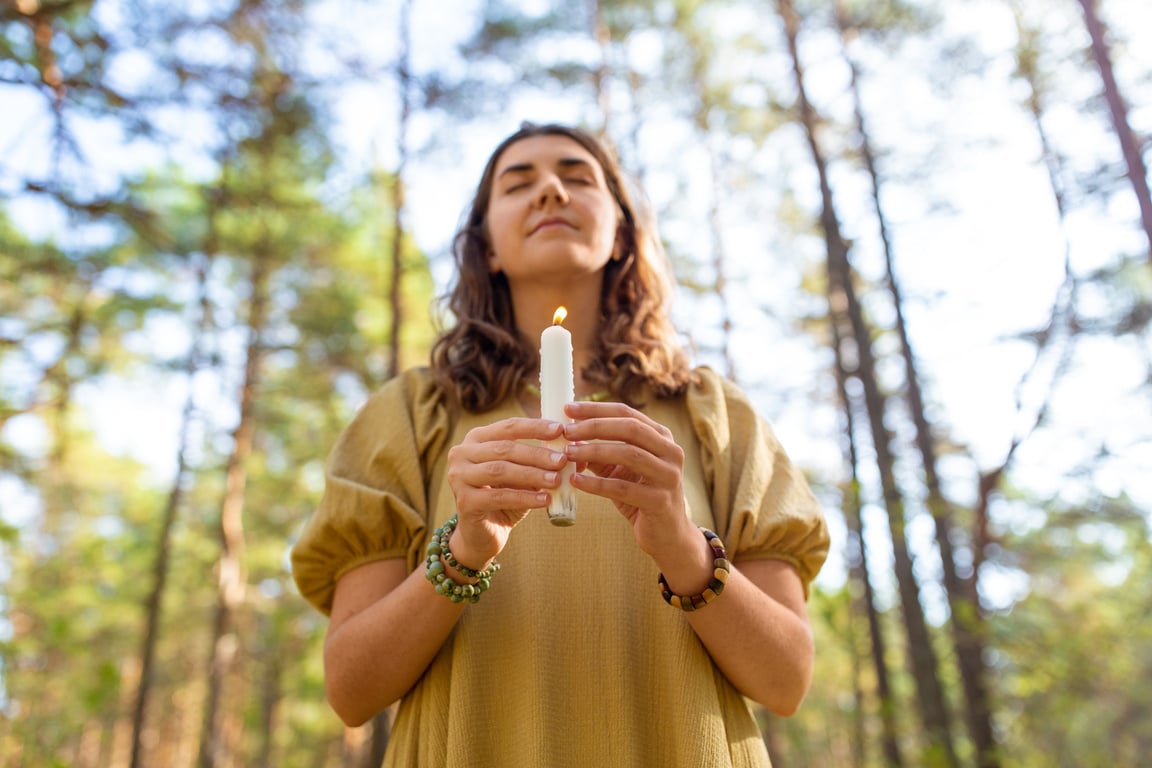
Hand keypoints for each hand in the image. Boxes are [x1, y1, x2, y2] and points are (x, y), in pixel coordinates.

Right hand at [445, 417, 566, 565]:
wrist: (483, 534)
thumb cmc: (506, 498)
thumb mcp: (524, 476)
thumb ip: (543, 462)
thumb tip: (576, 452)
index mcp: (476, 438)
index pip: (509, 426)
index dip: (535, 427)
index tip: (560, 430)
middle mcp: (462, 453)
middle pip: (505, 449)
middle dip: (537, 454)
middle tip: (562, 460)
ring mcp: (459, 477)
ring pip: (501, 470)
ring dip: (532, 474)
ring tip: (556, 480)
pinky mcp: (464, 501)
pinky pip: (499, 497)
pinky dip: (524, 498)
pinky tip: (544, 500)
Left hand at [561, 401, 695, 559]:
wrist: (667, 534)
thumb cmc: (641, 496)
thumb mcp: (620, 470)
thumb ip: (600, 453)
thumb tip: (569, 437)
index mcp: (662, 437)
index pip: (627, 413)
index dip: (596, 409)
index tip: (568, 409)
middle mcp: (671, 452)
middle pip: (630, 428)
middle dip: (594, 426)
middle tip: (566, 431)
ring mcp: (668, 476)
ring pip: (629, 454)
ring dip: (594, 451)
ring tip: (568, 454)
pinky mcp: (660, 501)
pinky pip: (623, 488)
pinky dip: (596, 484)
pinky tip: (576, 481)